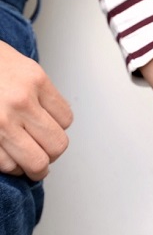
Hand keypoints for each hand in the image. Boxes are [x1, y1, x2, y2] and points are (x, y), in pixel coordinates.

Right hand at [0, 41, 72, 179]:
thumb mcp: (19, 67)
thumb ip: (38, 93)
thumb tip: (52, 123)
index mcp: (34, 80)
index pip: (65, 120)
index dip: (57, 128)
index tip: (49, 129)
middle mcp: (20, 101)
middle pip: (56, 145)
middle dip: (51, 153)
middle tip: (44, 153)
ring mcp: (0, 122)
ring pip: (36, 162)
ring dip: (34, 167)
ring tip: (28, 162)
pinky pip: (8, 166)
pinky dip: (11, 167)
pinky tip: (8, 157)